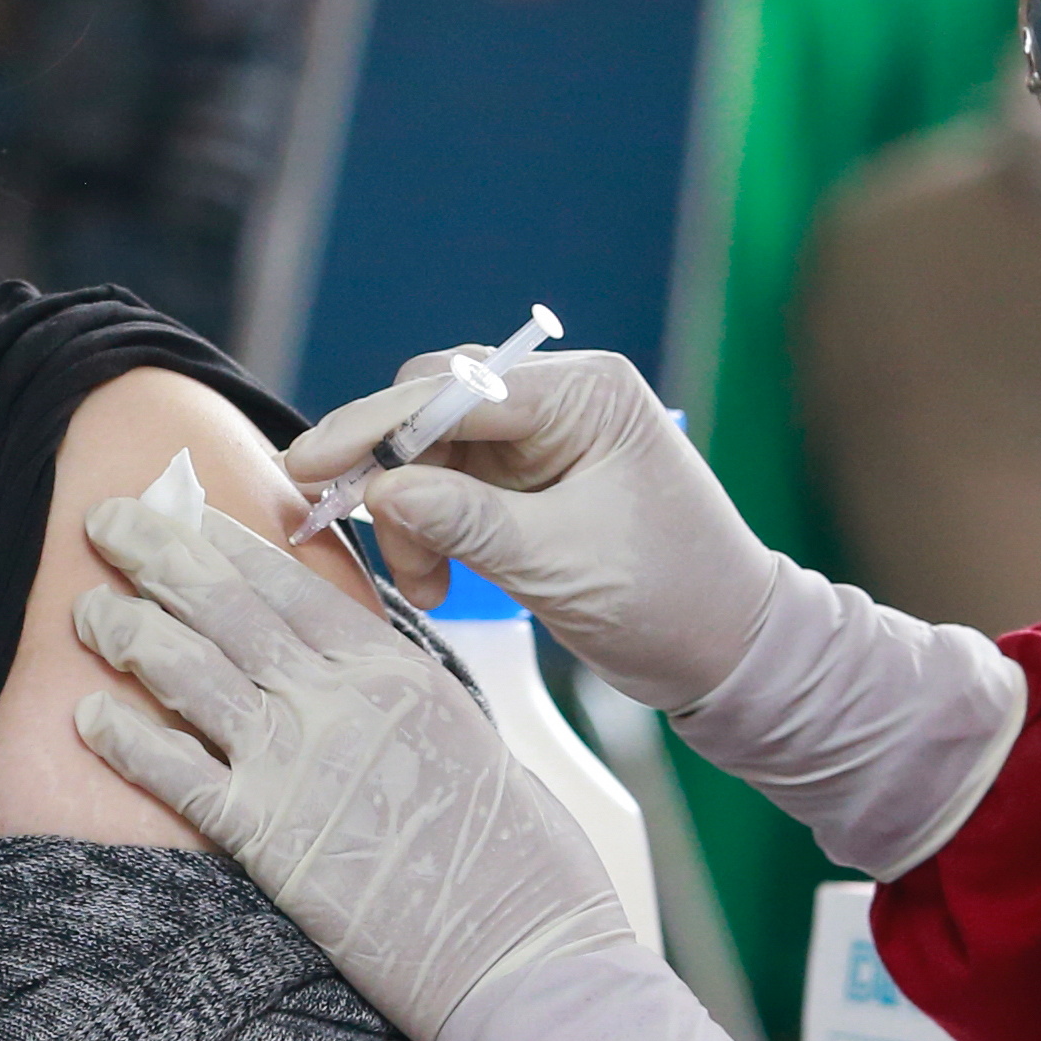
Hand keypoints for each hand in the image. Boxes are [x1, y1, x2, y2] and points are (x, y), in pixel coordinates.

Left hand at [77, 490, 791, 1040]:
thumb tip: (359, 668)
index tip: (182, 514)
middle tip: (105, 519)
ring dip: (125, 631)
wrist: (524, 951)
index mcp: (393, 667)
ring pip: (185, 670)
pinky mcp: (265, 836)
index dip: (222, 541)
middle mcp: (337, 698)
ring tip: (85, 610)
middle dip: (154, 552)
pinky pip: (172, 772)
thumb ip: (401, 695)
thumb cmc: (515, 859)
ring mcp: (296, 762)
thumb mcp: (467, 739)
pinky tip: (88, 716)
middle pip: (223, 604)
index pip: (287, 580)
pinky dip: (123, 738)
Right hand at [293, 351, 1025, 881]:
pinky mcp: (531, 481)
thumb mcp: (558, 563)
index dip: (373, 428)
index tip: (309, 469)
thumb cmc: (669, 601)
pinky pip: (452, 488)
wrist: (730, 652)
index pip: (452, 388)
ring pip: (431, 454)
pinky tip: (439, 579)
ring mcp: (546, 438)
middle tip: (367, 543)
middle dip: (393, 479)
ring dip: (412, 517)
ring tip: (428, 584)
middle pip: (430, 410)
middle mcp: (563, 399)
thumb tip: (378, 490)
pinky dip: (432, 532)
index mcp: (585, 392)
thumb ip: (464, 520)